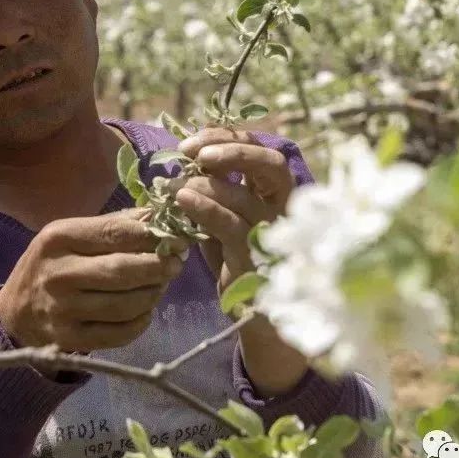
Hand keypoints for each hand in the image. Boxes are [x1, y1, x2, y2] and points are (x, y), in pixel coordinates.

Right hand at [0, 208, 182, 352]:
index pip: (115, 233)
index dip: (151, 236)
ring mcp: (63, 310)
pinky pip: (120, 333)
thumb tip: (160, 217)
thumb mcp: (70, 235)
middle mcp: (58, 274)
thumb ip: (113, 225)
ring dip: (153, 294)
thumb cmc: (51, 264)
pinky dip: (141, 321)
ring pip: (126, 305)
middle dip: (158, 267)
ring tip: (160, 285)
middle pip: (123, 270)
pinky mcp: (71, 339)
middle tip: (176, 264)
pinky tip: (144, 310)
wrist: (16, 311)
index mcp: (58, 238)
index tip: (175, 238)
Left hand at [174, 128, 308, 395]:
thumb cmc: (237, 261)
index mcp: (276, 193)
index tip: (191, 143)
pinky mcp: (259, 260)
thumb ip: (211, 190)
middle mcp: (284, 209)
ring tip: (174, 185)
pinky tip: (182, 200)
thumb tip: (181, 163)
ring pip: (246, 194)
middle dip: (232, 148)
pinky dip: (205, 207)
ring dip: (205, 183)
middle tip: (194, 153)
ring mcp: (276, 234)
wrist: (259, 318)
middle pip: (271, 162)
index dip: (227, 138)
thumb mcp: (224, 219)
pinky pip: (233, 225)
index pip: (260, 149)